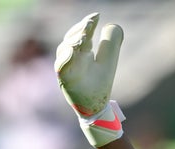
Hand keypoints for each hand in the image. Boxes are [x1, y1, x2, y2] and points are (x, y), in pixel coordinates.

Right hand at [55, 12, 125, 146]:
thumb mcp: (108, 61)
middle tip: (90, 23)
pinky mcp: (64, 81)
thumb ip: (111, 43)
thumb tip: (113, 26)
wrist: (94, 106)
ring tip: (83, 36)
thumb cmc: (99, 83)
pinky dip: (65, 59)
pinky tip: (72, 51)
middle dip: (80, 30)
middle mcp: (71, 58)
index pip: (83, 34)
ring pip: (64, 51)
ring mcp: (66, 69)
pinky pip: (61, 68)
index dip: (88, 24)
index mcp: (82, 51)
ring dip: (73, 42)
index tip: (97, 16)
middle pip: (71, 39)